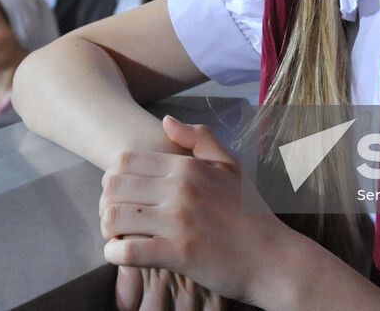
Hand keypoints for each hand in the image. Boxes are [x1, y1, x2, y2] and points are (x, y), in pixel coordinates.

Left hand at [101, 115, 294, 305]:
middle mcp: (181, 189)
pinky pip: (128, 250)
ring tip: (116, 236)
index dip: (113, 178)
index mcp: (188, 166)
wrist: (274, 259)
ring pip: (115, 217)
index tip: (120, 195)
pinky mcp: (179, 254)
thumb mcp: (231, 167)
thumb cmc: (252, 214)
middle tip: (114, 217)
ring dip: (107, 228)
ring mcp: (179, 221)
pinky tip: (120, 255)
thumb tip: (166, 120)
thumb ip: (199, 139)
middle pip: (114, 186)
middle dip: (105, 202)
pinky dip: (115, 254)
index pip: (125, 161)